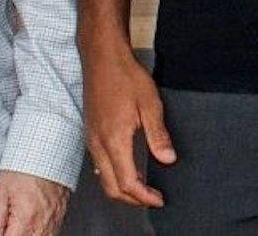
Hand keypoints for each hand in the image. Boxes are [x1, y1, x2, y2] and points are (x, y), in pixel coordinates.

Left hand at [0, 170, 70, 235]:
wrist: (47, 151)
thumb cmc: (24, 167)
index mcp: (26, 219)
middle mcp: (42, 223)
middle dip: (15, 235)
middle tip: (8, 227)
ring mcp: (53, 221)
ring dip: (27, 235)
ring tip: (19, 225)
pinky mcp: (60, 216)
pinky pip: (51, 233)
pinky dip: (39, 233)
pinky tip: (31, 226)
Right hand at [82, 44, 175, 207]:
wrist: (102, 58)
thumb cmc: (126, 77)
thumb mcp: (150, 104)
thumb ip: (158, 135)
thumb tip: (167, 160)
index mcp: (113, 140)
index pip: (126, 182)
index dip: (143, 196)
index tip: (159, 199)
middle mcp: (98, 144)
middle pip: (111, 187)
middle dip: (132, 200)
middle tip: (153, 199)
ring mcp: (91, 139)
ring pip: (103, 178)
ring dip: (122, 189)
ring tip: (143, 188)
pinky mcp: (90, 133)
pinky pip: (99, 165)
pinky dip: (113, 175)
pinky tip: (128, 169)